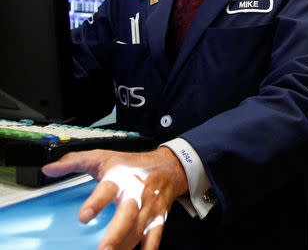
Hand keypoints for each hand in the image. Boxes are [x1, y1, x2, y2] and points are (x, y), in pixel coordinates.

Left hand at [42, 147, 189, 249]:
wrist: (169, 166)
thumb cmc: (132, 164)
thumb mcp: (102, 157)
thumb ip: (74, 162)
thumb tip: (49, 169)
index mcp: (120, 178)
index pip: (108, 189)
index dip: (96, 202)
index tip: (84, 216)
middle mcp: (136, 193)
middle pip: (127, 215)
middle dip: (115, 235)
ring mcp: (149, 207)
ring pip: (138, 229)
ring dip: (125, 246)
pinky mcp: (158, 217)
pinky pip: (155, 235)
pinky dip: (149, 248)